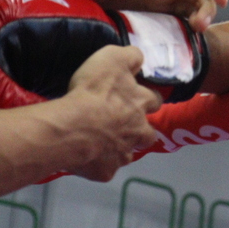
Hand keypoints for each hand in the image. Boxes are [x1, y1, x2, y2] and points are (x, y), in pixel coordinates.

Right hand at [60, 46, 160, 181]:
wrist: (73, 126)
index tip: (138, 97)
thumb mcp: (112, 58)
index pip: (155, 100)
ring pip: (128, 154)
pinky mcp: (106, 171)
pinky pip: (106, 169)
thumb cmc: (93, 91)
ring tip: (103, 143)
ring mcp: (123, 154)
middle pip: (148, 133)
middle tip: (122, 125)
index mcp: (140, 103)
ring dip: (120, 149)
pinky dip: (99, 164)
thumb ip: (130, 56)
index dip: (147, 98)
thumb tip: (140, 57)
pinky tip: (87, 157)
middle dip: (140, 130)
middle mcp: (138, 131)